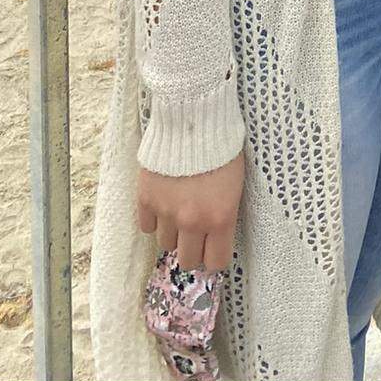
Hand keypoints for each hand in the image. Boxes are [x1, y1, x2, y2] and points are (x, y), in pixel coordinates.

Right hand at [137, 152, 243, 273]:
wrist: (194, 118)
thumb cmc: (222, 146)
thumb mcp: (235, 183)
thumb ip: (223, 214)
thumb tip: (216, 235)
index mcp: (220, 218)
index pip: (216, 262)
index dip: (214, 256)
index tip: (213, 248)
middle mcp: (192, 221)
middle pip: (188, 260)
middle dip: (193, 249)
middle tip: (194, 233)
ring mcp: (167, 211)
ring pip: (166, 244)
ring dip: (173, 232)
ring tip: (178, 210)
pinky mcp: (146, 199)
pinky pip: (146, 226)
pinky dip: (154, 219)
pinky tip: (162, 202)